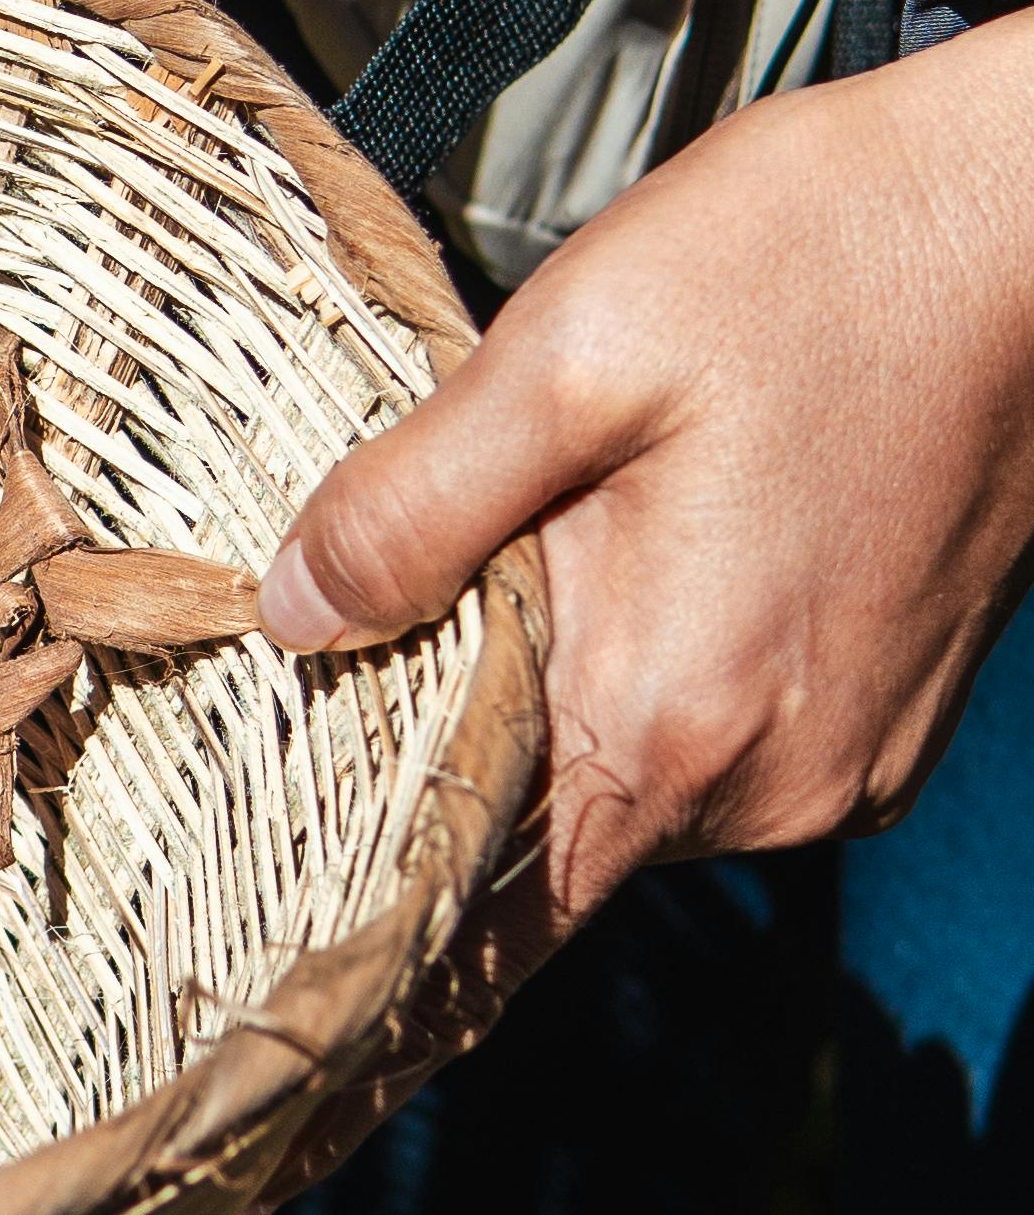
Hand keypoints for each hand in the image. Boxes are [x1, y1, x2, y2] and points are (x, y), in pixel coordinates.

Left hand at [212, 9, 1033, 1214]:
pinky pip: (716, 742)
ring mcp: (840, 758)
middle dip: (432, 782)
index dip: (365, 954)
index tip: (258, 997)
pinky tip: (609, 569)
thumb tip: (286, 615)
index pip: (480, 925)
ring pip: (627, 785)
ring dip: (545, 714)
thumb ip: (415, 502)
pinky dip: (642, 685)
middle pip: (538, 842)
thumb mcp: (569, 347)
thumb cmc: (807, 258)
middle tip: (307, 706)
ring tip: (469, 595)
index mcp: (665, 714)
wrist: (1029, 217)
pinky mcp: (885, 713)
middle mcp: (764, 782)